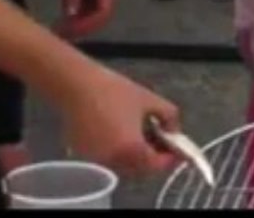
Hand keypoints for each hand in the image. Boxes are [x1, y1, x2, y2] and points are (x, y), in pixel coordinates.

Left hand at [57, 0, 115, 38]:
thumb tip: (70, 15)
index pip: (102, 12)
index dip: (88, 24)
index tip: (70, 30)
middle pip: (98, 15)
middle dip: (83, 27)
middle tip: (63, 34)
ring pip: (90, 12)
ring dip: (78, 22)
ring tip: (61, 30)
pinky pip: (84, 5)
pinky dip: (74, 14)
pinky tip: (61, 19)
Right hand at [61, 63, 180, 176]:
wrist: (77, 84)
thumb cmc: (113, 90)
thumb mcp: (148, 99)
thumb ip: (169, 117)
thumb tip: (174, 130)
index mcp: (132, 150)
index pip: (158, 165)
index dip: (170, 158)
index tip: (176, 148)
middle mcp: (114, 161)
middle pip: (141, 168)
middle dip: (153, 156)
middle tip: (159, 139)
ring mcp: (97, 159)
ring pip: (123, 164)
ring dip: (135, 154)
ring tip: (138, 132)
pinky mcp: (84, 154)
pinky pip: (107, 157)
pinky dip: (117, 150)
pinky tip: (117, 130)